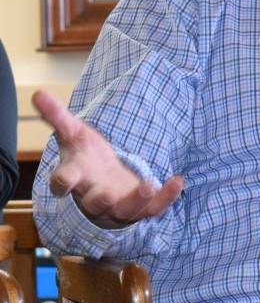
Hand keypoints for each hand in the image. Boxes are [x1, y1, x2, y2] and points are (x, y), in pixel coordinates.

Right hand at [32, 89, 183, 229]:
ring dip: (136, 200)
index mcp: (76, 178)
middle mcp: (94, 196)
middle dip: (100, 199)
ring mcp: (118, 205)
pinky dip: (166, 197)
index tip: (63, 180)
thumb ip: (57, 116)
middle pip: (95, 203)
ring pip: (125, 210)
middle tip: (106, 193)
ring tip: (148, 184)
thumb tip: (37, 93)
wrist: (106, 179)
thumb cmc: (86, 157)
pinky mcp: (141, 208)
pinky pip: (154, 208)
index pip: (63, 183)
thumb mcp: (73, 133)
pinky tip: (178, 181)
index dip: (62, 182)